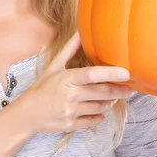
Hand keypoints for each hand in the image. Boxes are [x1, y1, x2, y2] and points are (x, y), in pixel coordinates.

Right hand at [13, 30, 133, 135]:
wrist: (26, 114)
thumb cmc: (41, 88)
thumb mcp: (53, 67)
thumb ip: (69, 50)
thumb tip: (79, 32)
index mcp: (66, 78)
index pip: (92, 75)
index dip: (111, 74)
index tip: (126, 73)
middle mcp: (70, 95)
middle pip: (102, 93)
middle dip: (119, 90)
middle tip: (130, 87)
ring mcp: (70, 111)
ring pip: (100, 107)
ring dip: (109, 102)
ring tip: (113, 97)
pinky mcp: (71, 124)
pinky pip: (92, 120)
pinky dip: (99, 116)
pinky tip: (101, 112)